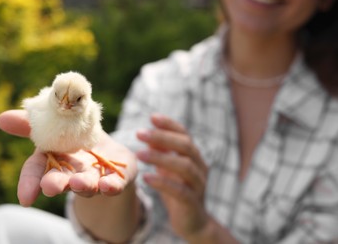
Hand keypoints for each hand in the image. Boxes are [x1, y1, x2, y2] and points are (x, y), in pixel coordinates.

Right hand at [0, 110, 136, 206]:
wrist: (109, 153)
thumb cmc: (76, 139)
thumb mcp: (56, 125)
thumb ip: (33, 123)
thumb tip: (1, 118)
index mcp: (54, 159)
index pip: (37, 171)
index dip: (29, 184)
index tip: (25, 199)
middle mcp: (71, 173)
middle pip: (61, 180)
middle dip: (55, 184)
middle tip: (50, 187)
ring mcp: (95, 176)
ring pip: (87, 184)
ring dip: (83, 185)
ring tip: (79, 183)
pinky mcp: (117, 177)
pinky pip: (115, 183)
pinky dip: (111, 185)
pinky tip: (109, 185)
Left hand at [136, 114, 208, 240]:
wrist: (193, 222)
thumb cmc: (178, 190)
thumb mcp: (168, 169)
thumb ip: (162, 152)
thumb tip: (149, 134)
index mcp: (193, 156)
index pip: (184, 134)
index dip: (170, 125)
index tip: (152, 117)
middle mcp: (200, 167)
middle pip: (186, 146)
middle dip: (163, 137)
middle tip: (139, 133)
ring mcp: (199, 185)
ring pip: (185, 167)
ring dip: (161, 158)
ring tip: (139, 154)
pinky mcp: (193, 203)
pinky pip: (180, 191)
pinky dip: (163, 183)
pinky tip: (146, 178)